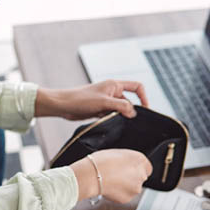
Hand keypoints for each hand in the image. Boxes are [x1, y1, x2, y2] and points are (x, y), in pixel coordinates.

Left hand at [34, 80, 148, 119]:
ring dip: (119, 117)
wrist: (63, 106)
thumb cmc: (80, 99)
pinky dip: (112, 120)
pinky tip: (106, 123)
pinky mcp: (100, 110)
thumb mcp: (104, 102)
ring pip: (120, 110)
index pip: (137, 87)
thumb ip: (121, 107)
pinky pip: (112, 116)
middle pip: (129, 101)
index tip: (145, 110)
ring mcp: (106, 101)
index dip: (144, 97)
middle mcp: (112, 92)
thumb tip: (134, 113)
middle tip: (129, 122)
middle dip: (129, 111)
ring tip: (113, 121)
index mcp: (115, 85)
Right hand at [71, 149, 152, 204]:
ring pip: (133, 188)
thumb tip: (128, 164)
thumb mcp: (118, 153)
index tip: (129, 168)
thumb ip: (128, 159)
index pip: (146, 167)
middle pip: (140, 178)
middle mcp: (142, 175)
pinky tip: (110, 187)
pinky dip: (119, 193)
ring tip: (111, 180)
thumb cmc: (101, 161)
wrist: (92, 175)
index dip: (136, 168)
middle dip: (131, 177)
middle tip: (117, 174)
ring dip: (125, 186)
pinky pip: (125, 196)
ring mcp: (136, 188)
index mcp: (140, 161)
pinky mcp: (128, 198)